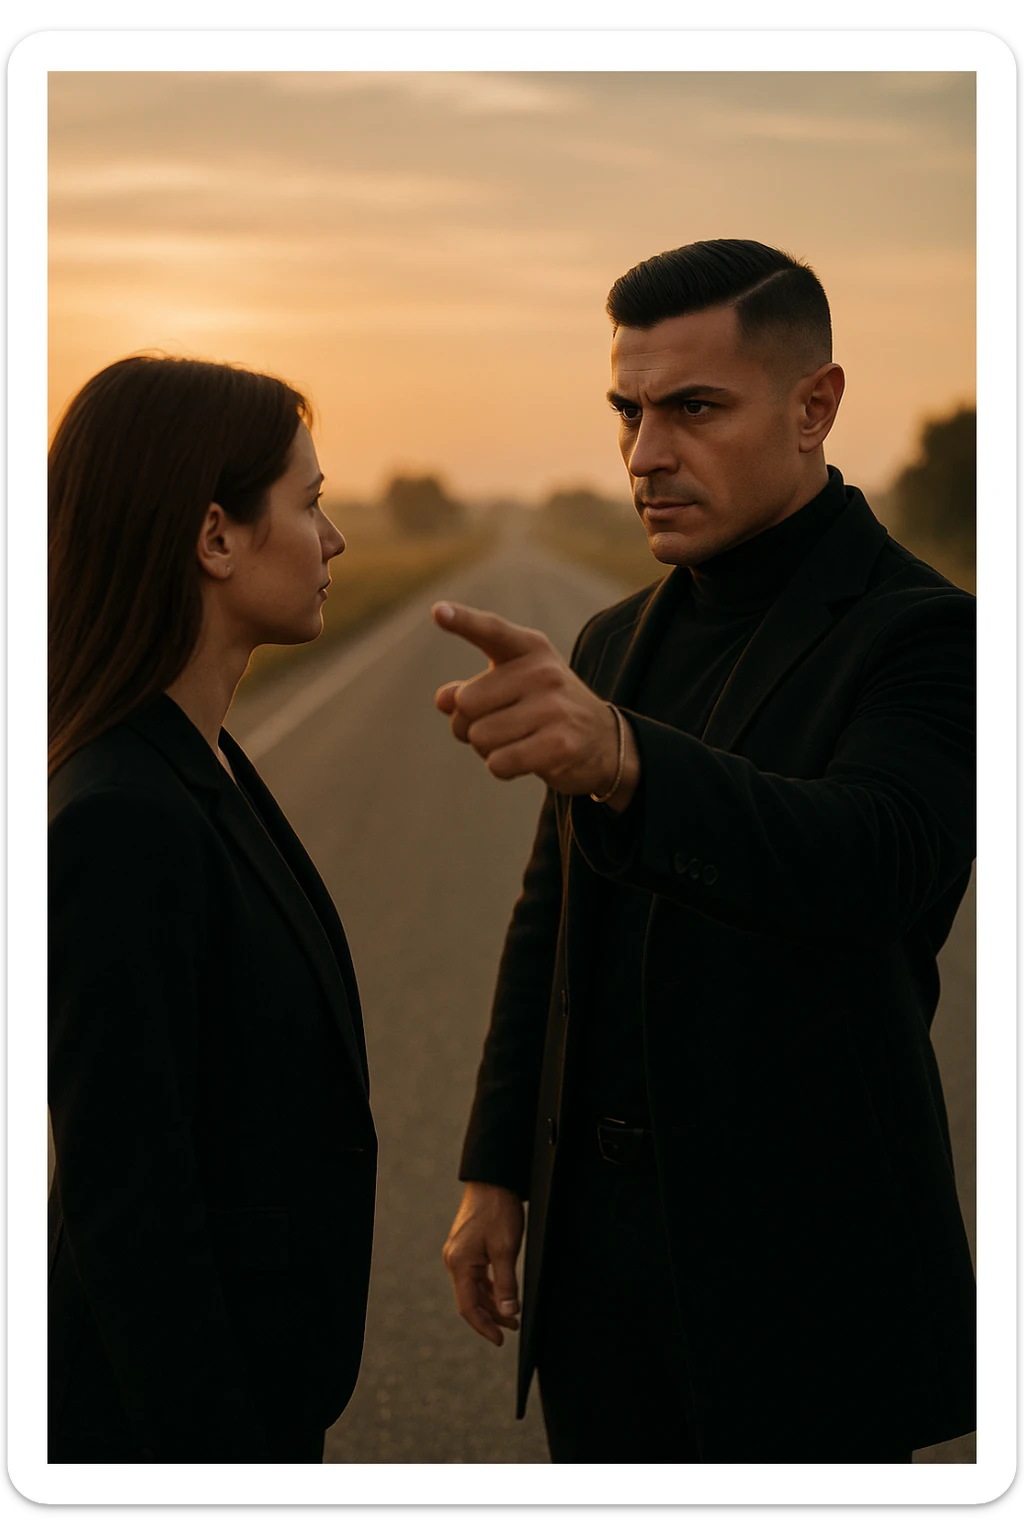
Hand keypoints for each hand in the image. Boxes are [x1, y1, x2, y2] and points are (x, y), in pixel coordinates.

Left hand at [432, 601, 639, 808]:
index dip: (463, 621)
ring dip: (487, 749)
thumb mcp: (511, 686)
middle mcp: (543, 672)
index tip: (438, 611)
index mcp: (530, 648)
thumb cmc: (544, 708)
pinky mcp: (559, 745)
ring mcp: (554, 708)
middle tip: (499, 724)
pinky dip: (502, 767)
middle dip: (469, 723)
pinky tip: (525, 759)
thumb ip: (472, 688)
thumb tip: (444, 700)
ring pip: (479, 737)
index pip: (492, 630)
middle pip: (466, 703)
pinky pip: (498, 763)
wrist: (603, 741)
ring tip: (516, 741)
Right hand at [442, 1182, 524, 1346]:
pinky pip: (476, 1275)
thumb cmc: (497, 1211)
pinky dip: (490, 1288)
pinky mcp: (467, 1247)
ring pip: (474, 1288)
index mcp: (459, 1263)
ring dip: (492, 1303)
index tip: (500, 1339)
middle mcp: (454, 1261)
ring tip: (513, 1315)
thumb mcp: (506, 1249)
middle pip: (471, 1299)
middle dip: (491, 1317)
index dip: (484, 1326)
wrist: (492, 1181)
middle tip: (513, 1328)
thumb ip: (506, 1283)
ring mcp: (459, 1254)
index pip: (468, 1307)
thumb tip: (509, 1313)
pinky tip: (503, 1294)